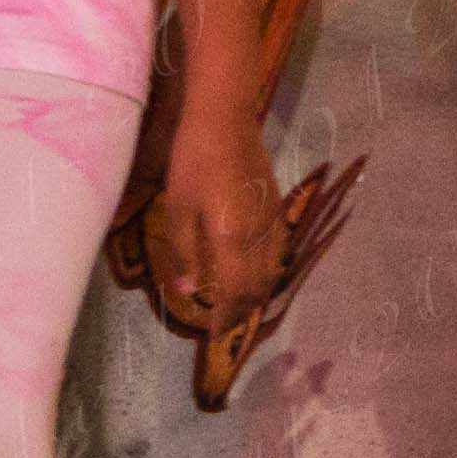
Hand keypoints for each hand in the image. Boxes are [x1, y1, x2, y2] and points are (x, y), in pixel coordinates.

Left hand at [142, 117, 288, 334]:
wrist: (226, 123)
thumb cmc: (193, 164)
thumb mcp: (179, 210)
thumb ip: (185, 254)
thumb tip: (187, 290)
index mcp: (231, 239)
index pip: (234, 291)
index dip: (226, 316)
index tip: (215, 334)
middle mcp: (259, 235)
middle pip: (257, 285)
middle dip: (243, 310)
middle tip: (225, 326)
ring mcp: (272, 221)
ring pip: (272, 270)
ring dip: (256, 293)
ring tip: (239, 306)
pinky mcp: (276, 208)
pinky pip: (277, 251)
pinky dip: (267, 271)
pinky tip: (255, 272)